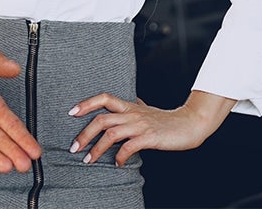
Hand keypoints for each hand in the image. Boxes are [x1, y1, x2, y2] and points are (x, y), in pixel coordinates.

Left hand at [68, 90, 234, 166]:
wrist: (190, 124)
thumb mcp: (146, 109)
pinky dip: (120, 156)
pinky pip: (129, 147)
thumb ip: (133, 105)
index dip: (86, 103)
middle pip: (101, 119)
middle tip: (74, 147)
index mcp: (129, 105)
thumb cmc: (166, 119)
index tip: (71, 112)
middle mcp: (131, 113)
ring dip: (97, 148)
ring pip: (111, 134)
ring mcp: (140, 125)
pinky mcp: (149, 137)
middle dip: (84, 134)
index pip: (103, 98)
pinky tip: (117, 164)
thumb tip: (127, 100)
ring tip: (88, 160)